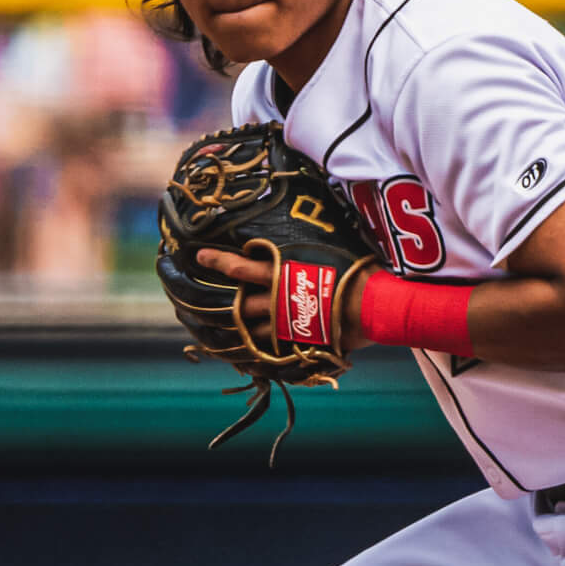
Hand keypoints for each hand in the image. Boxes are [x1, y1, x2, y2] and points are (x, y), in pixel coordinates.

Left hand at [196, 247, 367, 345]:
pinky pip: (269, 351)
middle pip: (236, 301)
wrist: (375, 306)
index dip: (217, 260)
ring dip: (232, 329)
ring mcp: (284, 324)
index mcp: (280, 272)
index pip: (239, 266)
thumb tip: (313, 207)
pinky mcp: (296, 343)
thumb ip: (315, 236)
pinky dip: (254, 355)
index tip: (198, 256)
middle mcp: (275, 298)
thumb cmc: (358, 270)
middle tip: (189, 300)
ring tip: (212, 329)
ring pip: (248, 328)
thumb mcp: (335, 243)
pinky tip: (243, 358)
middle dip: (211, 300)